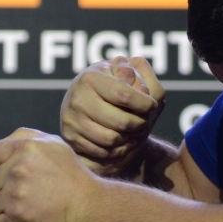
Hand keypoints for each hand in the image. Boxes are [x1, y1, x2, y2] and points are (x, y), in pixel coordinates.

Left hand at [0, 128, 95, 221]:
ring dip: (4, 209)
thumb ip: (25, 137)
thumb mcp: (54, 144)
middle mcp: (17, 170)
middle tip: (22, 194)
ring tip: (22, 209)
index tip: (14, 175)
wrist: (88, 206)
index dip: (1, 166)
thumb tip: (1, 145)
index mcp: (24, 148)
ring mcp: (15, 196)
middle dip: (3, 189)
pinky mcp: (16, 219)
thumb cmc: (71, 175)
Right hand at [60, 56, 164, 175]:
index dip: (143, 103)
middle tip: (144, 122)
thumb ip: (136, 74)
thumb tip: (142, 91)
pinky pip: (101, 150)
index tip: (152, 105)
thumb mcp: (122, 71)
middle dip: (139, 124)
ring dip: (129, 138)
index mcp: (91, 77)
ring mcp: (71, 119)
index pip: (124, 95)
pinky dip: (116, 149)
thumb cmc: (110, 84)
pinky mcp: (70, 136)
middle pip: (120, 121)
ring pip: (111, 139)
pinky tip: (123, 140)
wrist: (83, 100)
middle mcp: (78, 98)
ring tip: (136, 131)